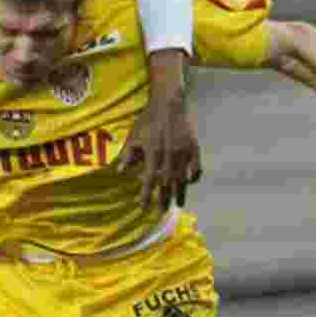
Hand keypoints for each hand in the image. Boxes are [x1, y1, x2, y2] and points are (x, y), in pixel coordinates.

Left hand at [117, 93, 202, 210]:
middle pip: (167, 184)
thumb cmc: (148, 120)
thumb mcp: (134, 136)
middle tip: (162, 212)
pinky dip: (193, 177)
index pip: (149, 180)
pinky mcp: (193, 148)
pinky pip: (196, 168)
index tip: (143, 208)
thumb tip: (120, 173)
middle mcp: (169, 156)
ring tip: (178, 205)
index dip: (146, 195)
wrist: (168, 104)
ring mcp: (183, 153)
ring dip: (179, 193)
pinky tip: (190, 183)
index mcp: (153, 154)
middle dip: (164, 199)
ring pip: (182, 179)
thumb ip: (128, 155)